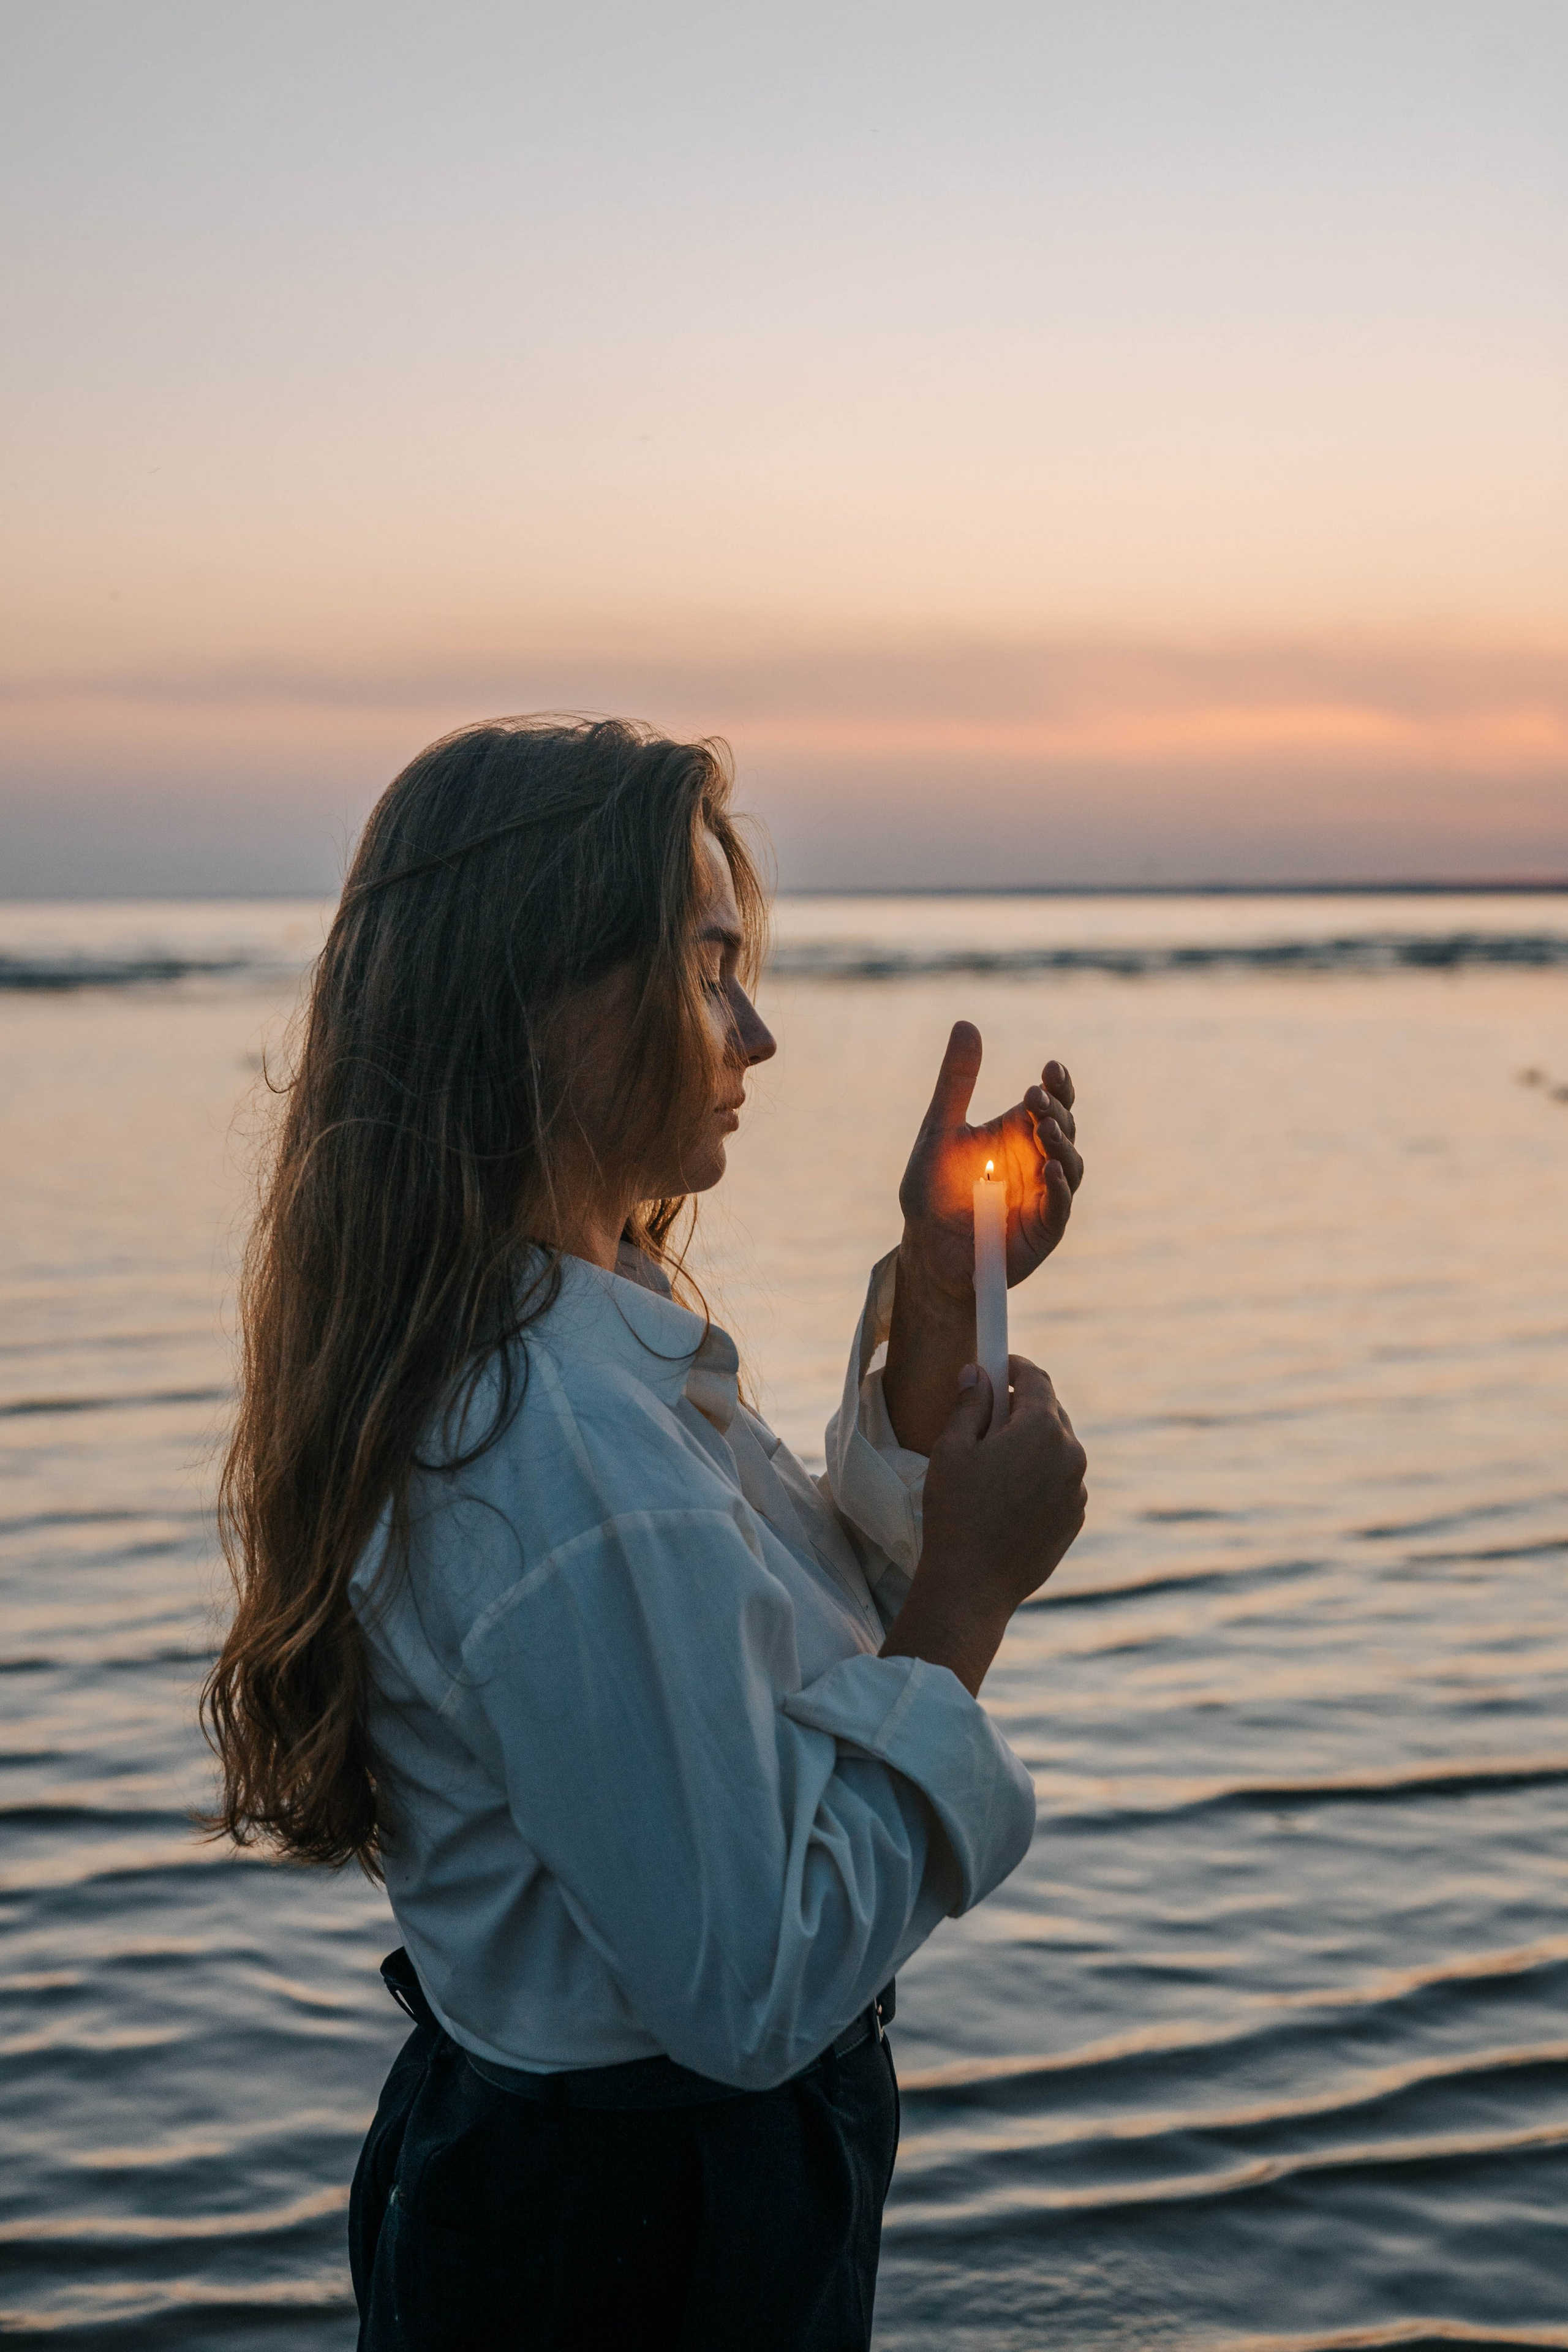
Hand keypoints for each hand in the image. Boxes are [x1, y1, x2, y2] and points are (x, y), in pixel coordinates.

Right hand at [881, 1356, 1087, 1695]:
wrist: (973, 1585)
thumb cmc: (956, 1512)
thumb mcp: (952, 1449)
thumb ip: (970, 1404)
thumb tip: (977, 1374)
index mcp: (1042, 1430)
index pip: (1036, 1378)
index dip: (1013, 1364)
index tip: (996, 1364)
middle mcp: (1071, 1454)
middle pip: (1050, 1411)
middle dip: (1022, 1404)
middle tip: (987, 1411)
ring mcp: (1078, 1488)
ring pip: (1057, 1447)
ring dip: (1032, 1441)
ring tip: (993, 1458)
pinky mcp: (1075, 1517)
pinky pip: (1061, 1479)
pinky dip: (1040, 1473)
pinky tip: (1007, 1492)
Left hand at [897, 1021, 1081, 1307]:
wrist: (927, 1249)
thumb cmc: (933, 1191)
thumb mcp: (940, 1129)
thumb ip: (956, 1081)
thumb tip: (966, 1023)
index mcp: (1019, 1131)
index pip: (1052, 1100)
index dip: (1058, 1083)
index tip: (1050, 1068)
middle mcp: (1039, 1159)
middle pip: (1065, 1127)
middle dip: (1055, 1110)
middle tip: (1034, 1097)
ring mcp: (1047, 1193)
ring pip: (1070, 1164)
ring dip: (1061, 1145)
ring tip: (1043, 1129)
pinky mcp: (1046, 1227)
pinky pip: (1060, 1204)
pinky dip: (1058, 1187)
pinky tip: (1047, 1170)